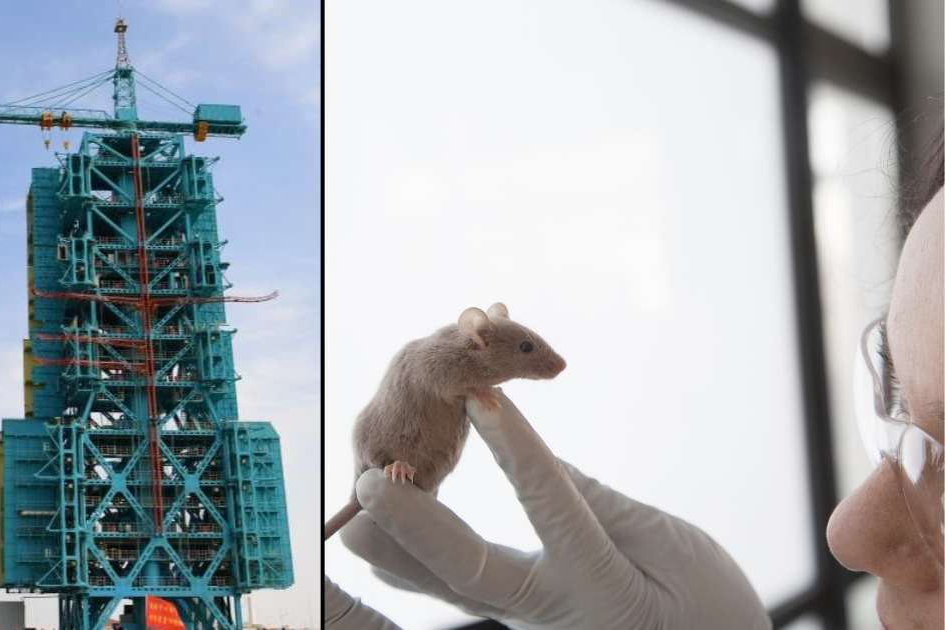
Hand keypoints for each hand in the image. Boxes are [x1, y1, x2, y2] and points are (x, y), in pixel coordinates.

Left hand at [339, 387, 771, 629]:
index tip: (481, 395)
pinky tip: (381, 539)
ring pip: (449, 587)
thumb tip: (536, 462)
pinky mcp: (521, 617)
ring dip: (398, 548)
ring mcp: (528, 620)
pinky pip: (458, 590)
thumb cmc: (708, 610)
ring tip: (353, 511)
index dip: (514, 447)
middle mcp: (549, 610)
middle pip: (467, 568)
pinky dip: (418, 562)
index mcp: (597, 584)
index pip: (549, 506)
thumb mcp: (669, 548)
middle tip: (371, 482)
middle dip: (415, 523)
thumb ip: (602, 506)